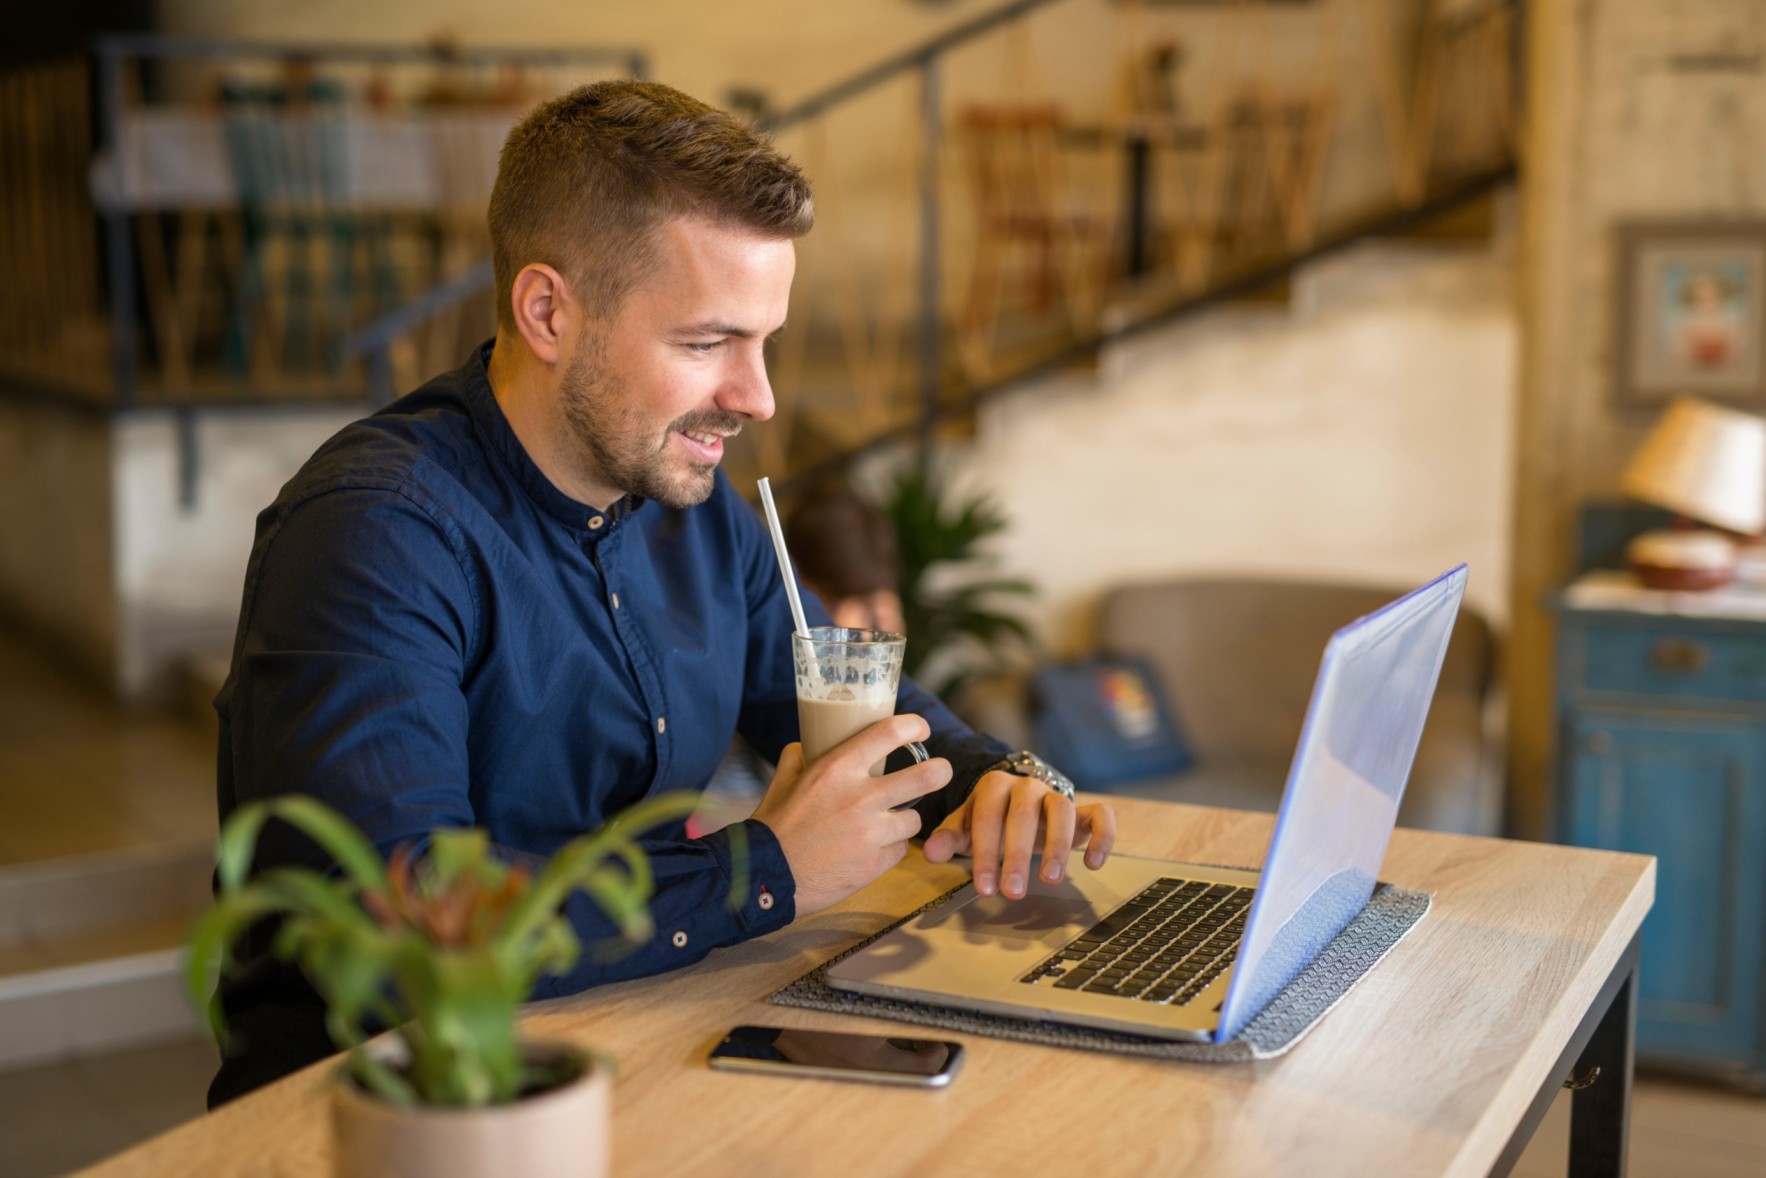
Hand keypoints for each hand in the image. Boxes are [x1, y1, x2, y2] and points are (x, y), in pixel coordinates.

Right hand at [750, 714, 952, 915]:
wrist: (766, 876)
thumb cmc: (773, 828)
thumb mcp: (782, 781)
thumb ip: (798, 757)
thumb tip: (806, 744)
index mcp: (837, 768)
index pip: (890, 732)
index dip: (914, 726)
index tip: (920, 730)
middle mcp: (860, 797)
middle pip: (926, 776)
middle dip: (940, 771)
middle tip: (940, 772)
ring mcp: (871, 833)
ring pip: (914, 819)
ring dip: (904, 820)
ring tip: (887, 823)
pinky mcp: (875, 864)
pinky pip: (899, 850)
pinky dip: (889, 849)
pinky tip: (870, 850)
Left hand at [921, 771, 1115, 899]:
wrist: (1016, 803)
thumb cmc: (988, 820)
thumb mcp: (964, 828)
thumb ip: (949, 838)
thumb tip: (931, 853)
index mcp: (993, 786)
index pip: (987, 818)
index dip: (985, 854)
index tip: (985, 889)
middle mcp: (1027, 786)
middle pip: (1023, 815)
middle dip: (1017, 856)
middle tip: (1012, 893)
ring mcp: (1056, 796)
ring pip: (1063, 811)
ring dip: (1057, 847)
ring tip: (1050, 881)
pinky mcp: (1083, 810)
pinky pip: (1101, 815)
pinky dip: (1102, 836)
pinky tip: (1092, 863)